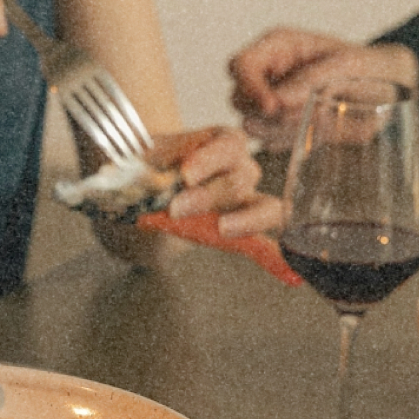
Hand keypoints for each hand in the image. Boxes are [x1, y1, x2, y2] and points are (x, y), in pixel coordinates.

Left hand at [97, 126, 288, 268]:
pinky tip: (289, 276)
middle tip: (179, 207)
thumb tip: (128, 177)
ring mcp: (247, 201)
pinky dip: (274, 258)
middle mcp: (241, 168)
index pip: (229, 145)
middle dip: (210, 194)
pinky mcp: (243, 230)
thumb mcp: (141, 155)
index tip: (185, 174)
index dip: (210, 159)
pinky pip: (266, 243)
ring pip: (264, 206)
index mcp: (221, 142)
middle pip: (241, 178)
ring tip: (223, 229)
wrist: (143, 188)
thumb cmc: (148, 165)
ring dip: (244, 219)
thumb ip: (140, 165)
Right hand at [226, 28, 417, 128]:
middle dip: (268, 114)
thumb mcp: (347, 67)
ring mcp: (273, 101)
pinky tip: (320, 131)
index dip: (249, 87)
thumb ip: (311, 81)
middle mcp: (269, 73)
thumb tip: (276, 102)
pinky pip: (272, 141)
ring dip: (282, 130)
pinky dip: (293, 142)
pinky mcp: (283, 127)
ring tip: (321, 119)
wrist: (391, 92)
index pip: (241, 65)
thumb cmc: (370, 68)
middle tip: (308, 115)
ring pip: (252, 124)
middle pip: (238, 98)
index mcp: (278, 47)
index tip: (272, 107)